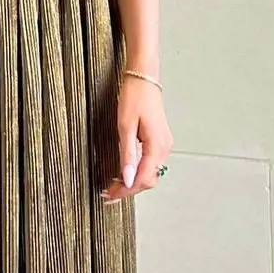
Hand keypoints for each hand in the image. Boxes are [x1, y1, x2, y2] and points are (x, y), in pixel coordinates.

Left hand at [104, 76, 172, 202]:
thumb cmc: (134, 96)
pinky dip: (139, 170)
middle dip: (129, 189)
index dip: (125, 191)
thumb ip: (127, 154)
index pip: (142, 179)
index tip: (110, 196)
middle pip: (148, 179)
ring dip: (134, 181)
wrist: (143, 76)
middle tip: (109, 193)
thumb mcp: (125, 125)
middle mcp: (164, 148)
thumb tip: (127, 179)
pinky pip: (151, 162)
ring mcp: (163, 143)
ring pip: (150, 172)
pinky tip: (126, 170)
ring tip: (114, 184)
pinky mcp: (159, 139)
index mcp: (157, 146)